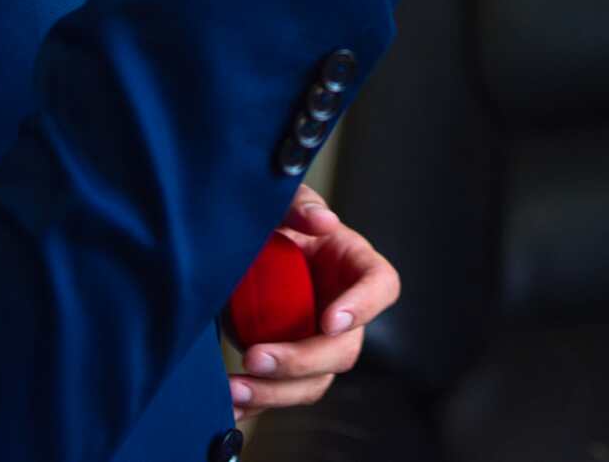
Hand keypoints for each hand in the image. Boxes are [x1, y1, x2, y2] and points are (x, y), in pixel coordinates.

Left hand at [229, 184, 401, 418]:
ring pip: (314, 383)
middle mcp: (341, 311)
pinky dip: (255, 404)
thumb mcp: (282, 204)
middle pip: (344, 349)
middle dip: (301, 361)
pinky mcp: (286, 367)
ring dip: (275, 393)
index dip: (363, 307)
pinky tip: (228, 405)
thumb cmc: (271, 224)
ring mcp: (314, 344)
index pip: (380, 286)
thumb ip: (299, 205)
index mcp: (353, 265)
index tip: (330, 320)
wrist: (238, 254)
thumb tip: (323, 221)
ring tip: (234, 390)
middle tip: (257, 357)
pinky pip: (280, 394)